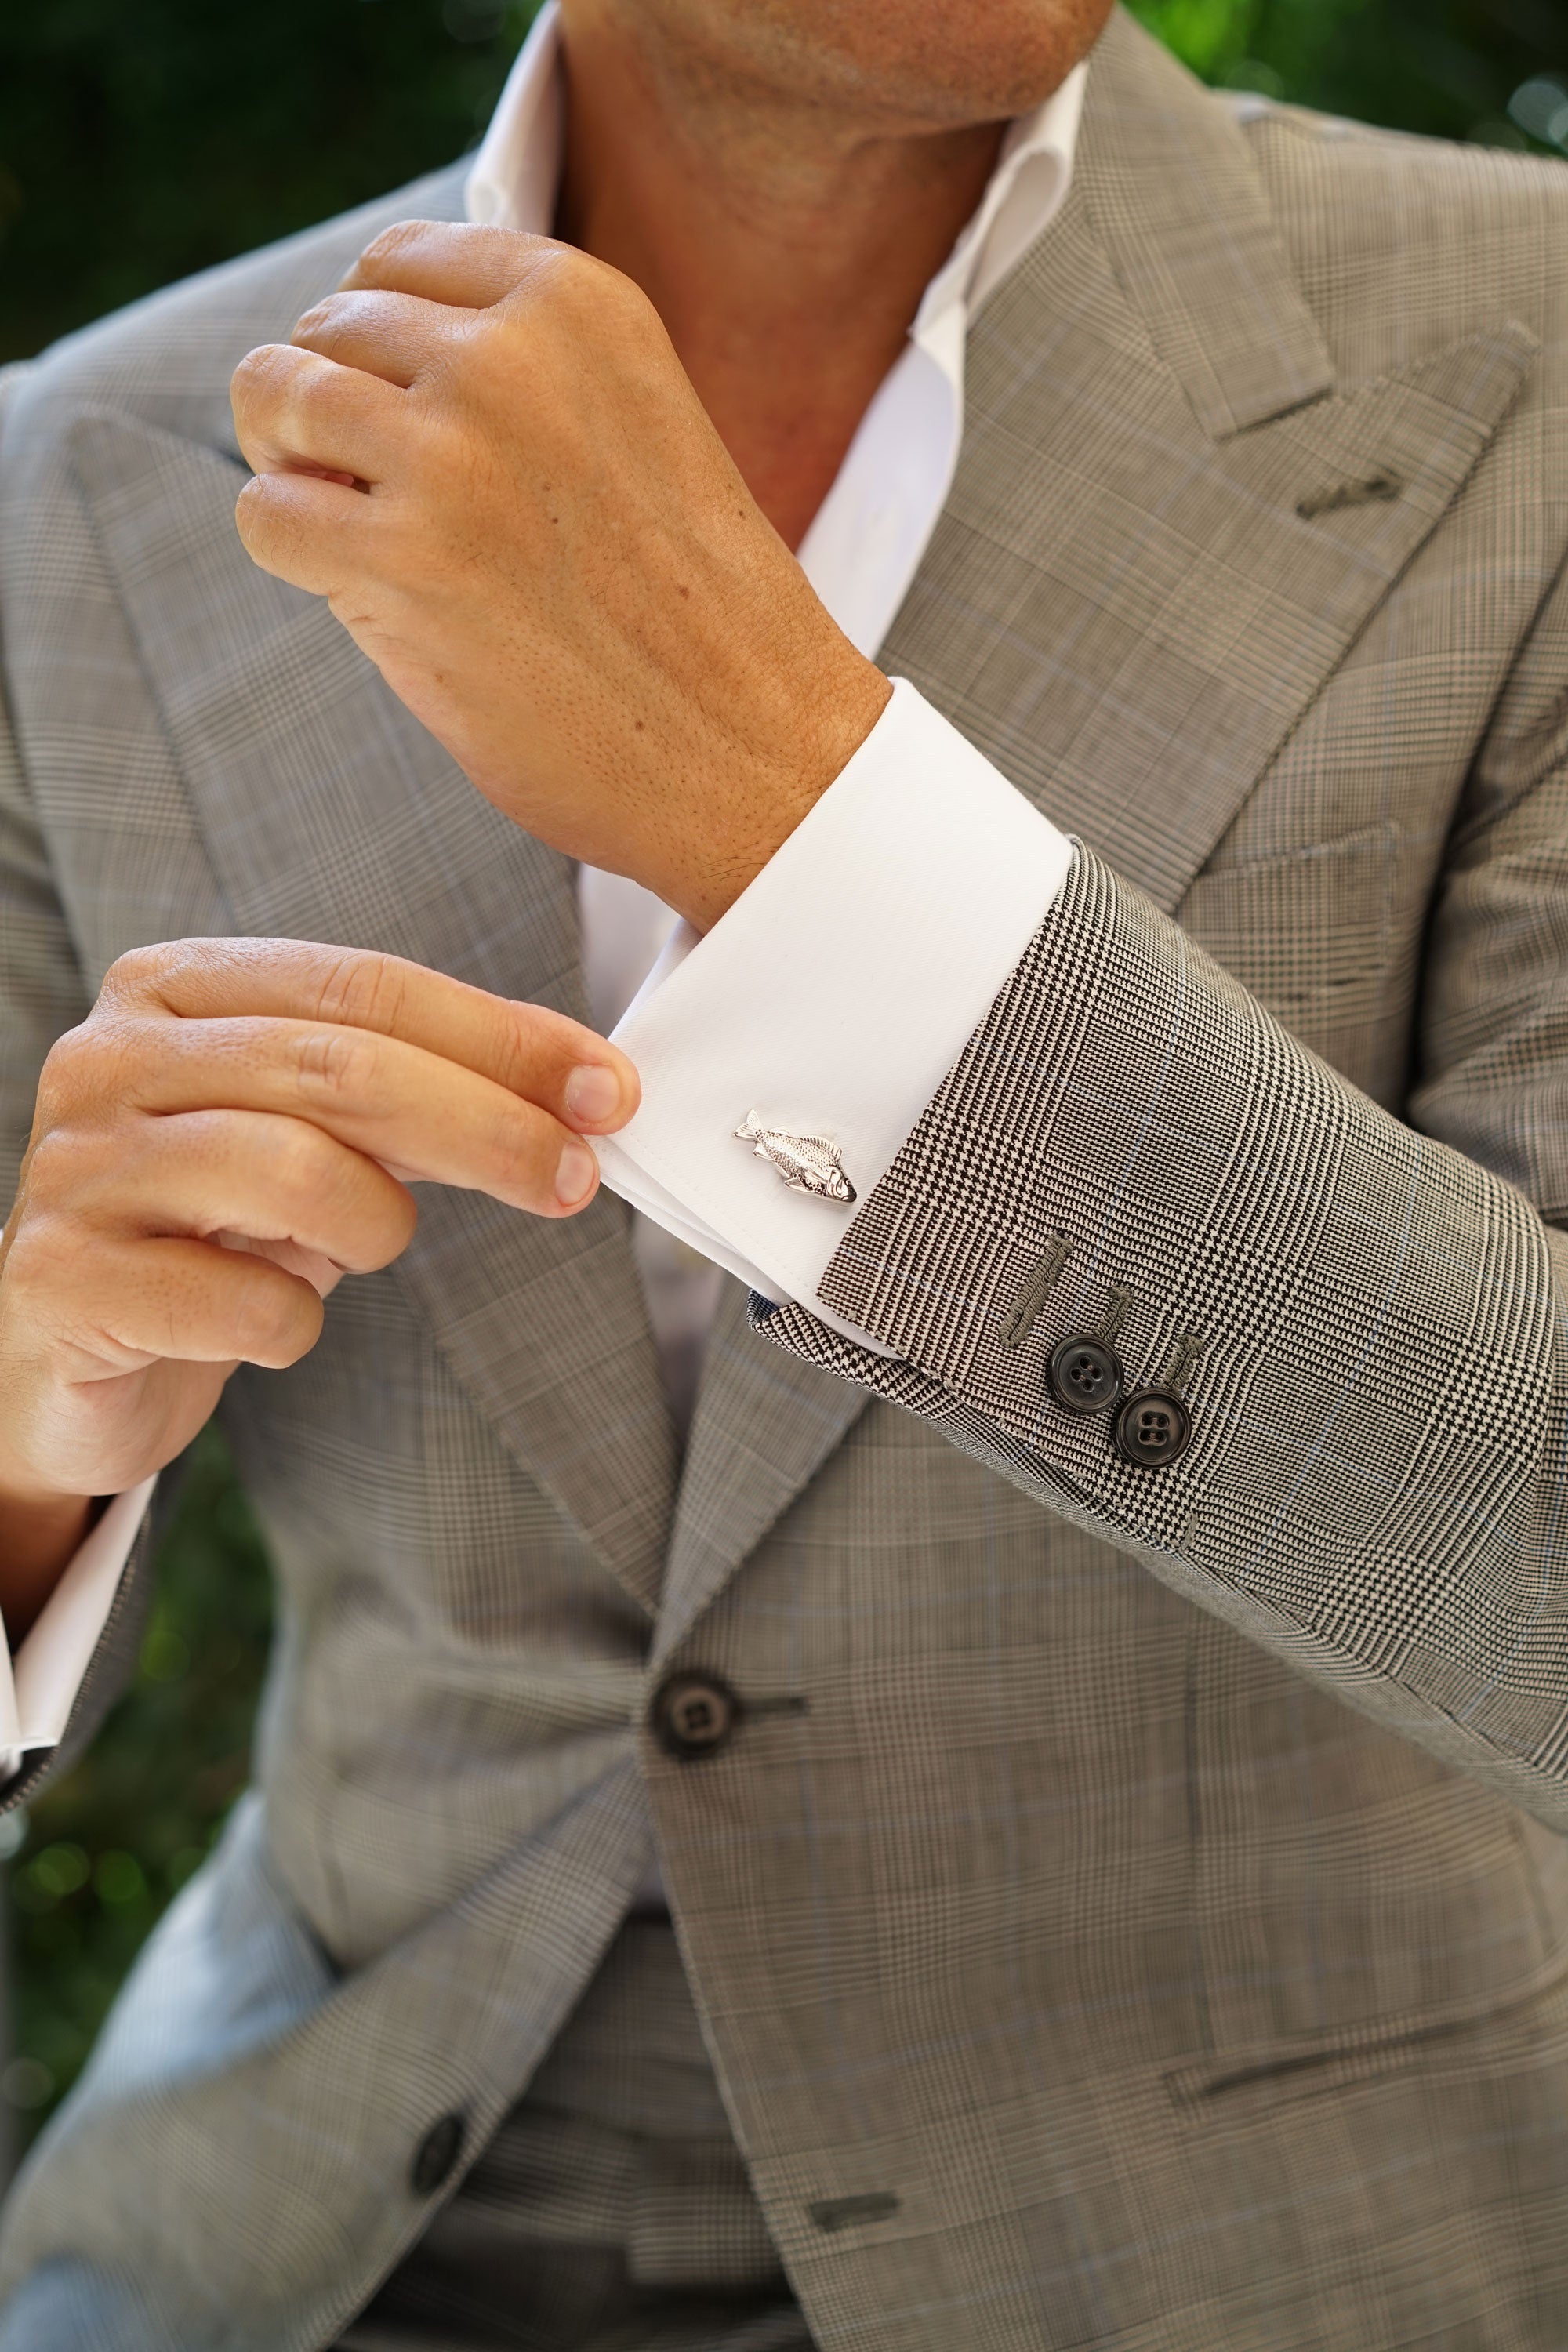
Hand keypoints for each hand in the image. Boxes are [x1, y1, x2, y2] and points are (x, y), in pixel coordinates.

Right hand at [0, 938, 636, 1602]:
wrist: (66, 1356)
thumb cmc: (215, 1227)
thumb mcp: (318, 1134)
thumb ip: (426, 1087)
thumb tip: (589, 1086)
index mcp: (176, 987)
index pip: (366, 986)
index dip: (501, 1038)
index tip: (609, 1089)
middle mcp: (110, 1058)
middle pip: (343, 1067)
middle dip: (488, 1125)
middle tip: (576, 1177)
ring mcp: (77, 1167)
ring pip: (296, 1171)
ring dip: (378, 1226)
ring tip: (366, 1249)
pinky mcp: (63, 1280)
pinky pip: (245, 1303)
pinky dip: (295, 1326)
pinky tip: (273, 1323)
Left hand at [229, 221, 890, 931]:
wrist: (759, 750)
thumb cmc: (692, 613)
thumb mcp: (633, 425)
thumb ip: (521, 373)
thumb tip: (350, 362)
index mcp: (576, 303)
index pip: (395, 259)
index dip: (371, 341)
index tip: (404, 415)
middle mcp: (508, 355)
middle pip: (326, 326)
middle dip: (329, 410)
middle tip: (378, 499)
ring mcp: (451, 453)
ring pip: (271, 393)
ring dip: (294, 469)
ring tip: (359, 536)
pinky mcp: (402, 561)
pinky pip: (264, 515)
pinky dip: (290, 554)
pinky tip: (363, 594)